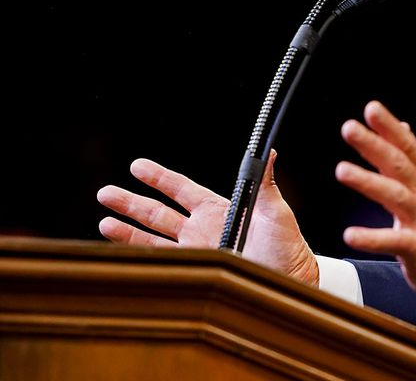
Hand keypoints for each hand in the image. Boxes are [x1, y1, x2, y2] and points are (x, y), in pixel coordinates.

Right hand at [96, 150, 319, 286]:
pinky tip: (120, 251)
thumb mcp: (276, 212)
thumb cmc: (288, 247)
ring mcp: (196, 252)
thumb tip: (267, 151)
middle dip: (131, 202)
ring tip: (104, 221)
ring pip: (153, 238)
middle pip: (159, 213)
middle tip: (105, 192)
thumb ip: (264, 184)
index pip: (182, 190)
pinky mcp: (195, 272)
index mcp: (219, 209)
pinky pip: (162, 263)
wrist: (289, 285)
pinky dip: (140, 257)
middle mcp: (202, 230)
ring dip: (127, 230)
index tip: (137, 166)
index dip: (159, 178)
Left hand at [336, 100, 415, 317]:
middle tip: (349, 128)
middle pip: (399, 163)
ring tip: (342, 170)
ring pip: (395, 195)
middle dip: (374, 144)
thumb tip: (401, 125)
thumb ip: (411, 158)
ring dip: (368, 181)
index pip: (408, 146)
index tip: (371, 108)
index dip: (390, 127)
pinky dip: (371, 237)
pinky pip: (393, 241)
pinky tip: (350, 235)